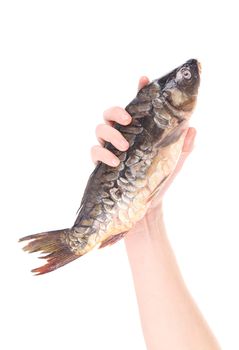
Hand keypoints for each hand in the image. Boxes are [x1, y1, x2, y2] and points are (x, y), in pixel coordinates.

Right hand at [91, 76, 195, 233]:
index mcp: (138, 132)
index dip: (139, 90)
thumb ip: (182, 147)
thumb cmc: (158, 181)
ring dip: (110, 133)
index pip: (137, 107)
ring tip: (124, 145)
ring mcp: (109, 149)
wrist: (146, 206)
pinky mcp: (101, 163)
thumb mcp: (174, 163)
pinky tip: (115, 161)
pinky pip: (94, 152)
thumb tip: (192, 129)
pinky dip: (102, 153)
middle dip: (115, 112)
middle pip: (109, 114)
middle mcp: (121, 136)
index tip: (143, 79)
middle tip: (127, 120)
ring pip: (99, 129)